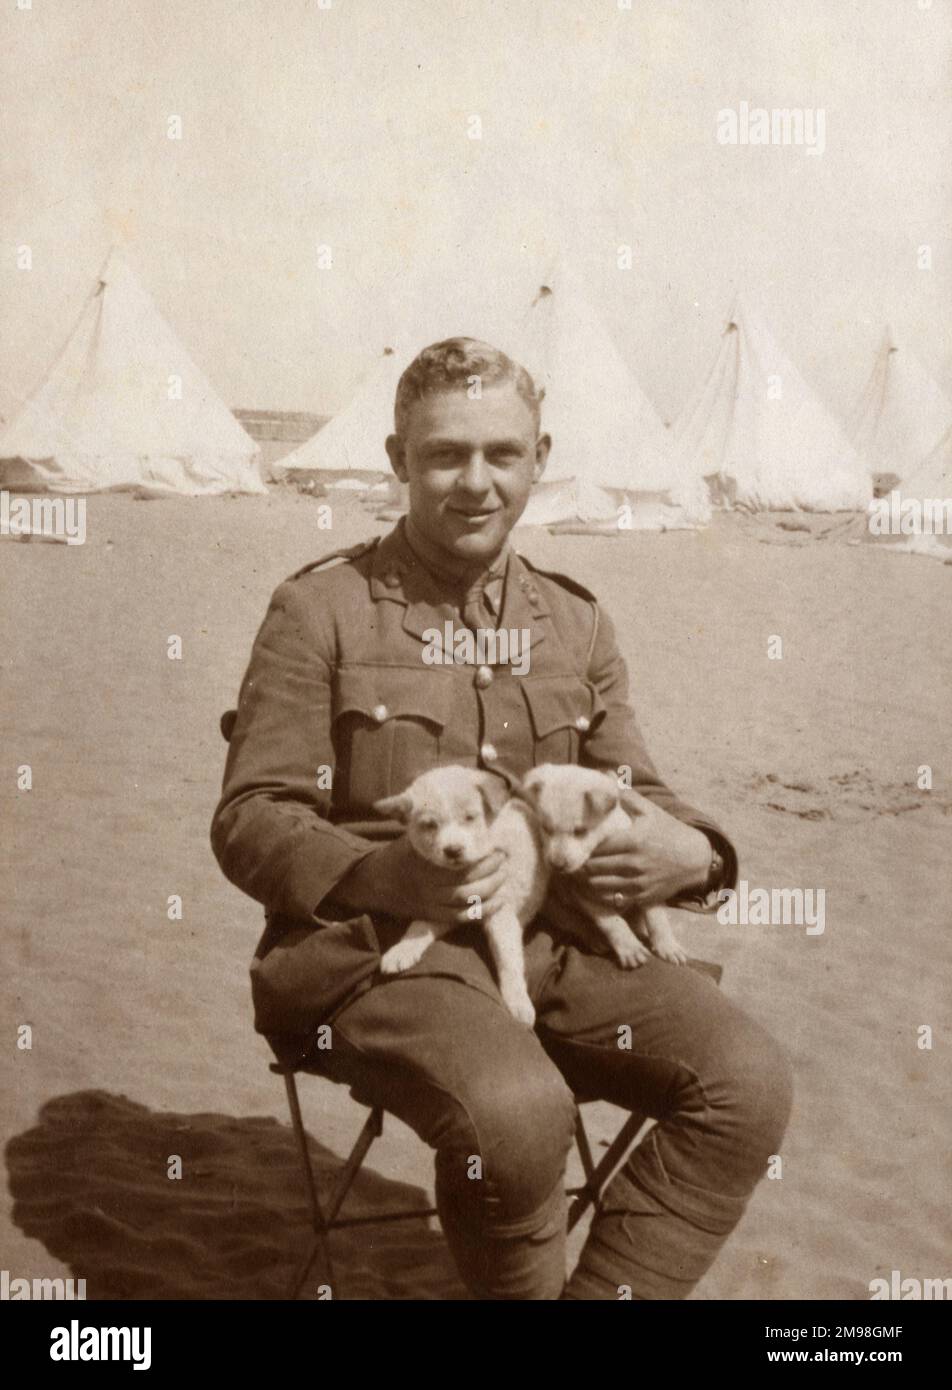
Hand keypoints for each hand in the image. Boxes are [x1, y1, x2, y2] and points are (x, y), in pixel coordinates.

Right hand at [335, 836, 509, 926]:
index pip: (460, 864)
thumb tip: (442, 811)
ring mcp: (431, 902)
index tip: (498, 847)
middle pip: (467, 883)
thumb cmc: (398, 855)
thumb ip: (427, 826)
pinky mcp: (433, 915)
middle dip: (491, 872)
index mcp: (425, 864)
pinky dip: (482, 912)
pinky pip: (461, 918)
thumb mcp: (410, 836)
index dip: (483, 858)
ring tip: (504, 877)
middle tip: (504, 860)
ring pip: (466, 902)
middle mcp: (428, 885)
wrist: (375, 883)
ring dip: (491, 890)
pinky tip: (499, 901)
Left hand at [567, 790, 711, 912]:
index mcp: (633, 841)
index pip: (595, 847)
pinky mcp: (642, 898)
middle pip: (592, 868)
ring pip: (598, 886)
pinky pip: (612, 900)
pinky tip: (596, 885)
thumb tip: (605, 774)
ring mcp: (638, 884)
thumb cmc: (668, 831)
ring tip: (579, 872)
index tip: (572, 842)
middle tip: (569, 859)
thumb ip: (625, 794)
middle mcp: (634, 864)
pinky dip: (601, 894)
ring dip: (586, 880)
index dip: (581, 846)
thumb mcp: (649, 810)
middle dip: (579, 864)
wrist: (695, 859)